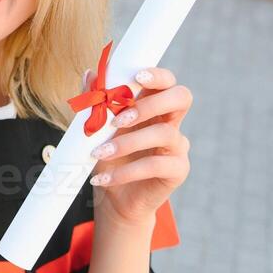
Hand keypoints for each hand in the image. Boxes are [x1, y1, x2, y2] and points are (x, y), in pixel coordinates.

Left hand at [80, 66, 191, 231]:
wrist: (112, 198)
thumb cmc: (107, 157)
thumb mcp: (97, 129)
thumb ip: (95, 102)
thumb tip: (90, 74)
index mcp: (154, 105)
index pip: (167, 81)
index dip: (158, 75)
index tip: (137, 76)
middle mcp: (171, 122)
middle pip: (181, 97)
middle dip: (150, 103)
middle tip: (118, 119)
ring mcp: (177, 146)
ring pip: (164, 133)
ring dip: (127, 142)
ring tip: (99, 153)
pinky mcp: (177, 171)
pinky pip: (155, 165)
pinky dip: (126, 172)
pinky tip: (104, 180)